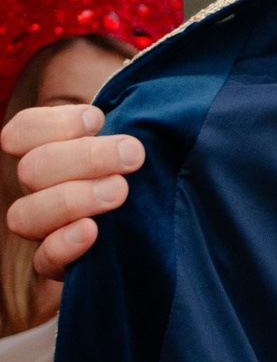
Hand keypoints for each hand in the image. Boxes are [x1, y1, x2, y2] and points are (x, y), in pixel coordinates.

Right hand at [3, 103, 142, 277]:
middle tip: (132, 156)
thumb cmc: (149, 160)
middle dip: (84, 158)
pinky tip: (91, 231)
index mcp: (49, 150)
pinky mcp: (60, 264)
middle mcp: (39, 189)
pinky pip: (43, 260)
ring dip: (71, 199)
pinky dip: (62, 244)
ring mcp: (45, 228)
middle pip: (32, 169)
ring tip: (120, 191)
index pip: (21, 132)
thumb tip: (149, 97)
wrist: (169, 212)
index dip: (52, 123)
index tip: (98, 119)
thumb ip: (135, 113)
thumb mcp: (142, 130)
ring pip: (26, 215)